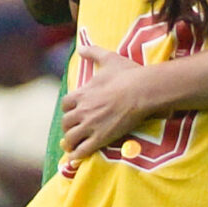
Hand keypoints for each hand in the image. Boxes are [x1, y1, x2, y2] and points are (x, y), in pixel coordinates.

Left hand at [59, 41, 157, 161]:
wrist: (142, 91)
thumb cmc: (127, 74)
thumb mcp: (109, 59)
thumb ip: (93, 52)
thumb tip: (81, 47)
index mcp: (83, 93)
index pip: (66, 104)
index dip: (68, 109)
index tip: (73, 112)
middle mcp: (83, 110)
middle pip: (66, 122)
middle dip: (68, 128)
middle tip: (72, 132)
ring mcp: (91, 125)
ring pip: (71, 137)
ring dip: (70, 143)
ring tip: (71, 147)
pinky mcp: (101, 137)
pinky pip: (83, 150)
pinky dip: (76, 155)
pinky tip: (75, 159)